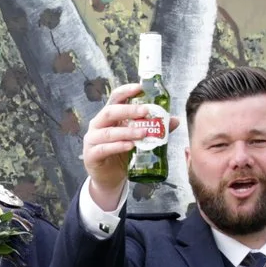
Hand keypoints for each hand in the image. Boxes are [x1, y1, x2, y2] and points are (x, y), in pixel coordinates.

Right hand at [81, 82, 173, 209]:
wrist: (110, 178)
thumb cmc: (122, 154)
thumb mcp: (138, 139)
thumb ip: (154, 129)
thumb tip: (174, 120)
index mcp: (109, 116)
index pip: (115, 98)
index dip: (126, 91)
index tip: (140, 88)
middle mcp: (98, 125)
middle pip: (110, 112)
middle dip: (129, 110)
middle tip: (145, 111)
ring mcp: (92, 140)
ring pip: (108, 132)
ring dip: (127, 131)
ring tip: (143, 133)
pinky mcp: (91, 155)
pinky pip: (104, 149)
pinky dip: (118, 146)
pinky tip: (130, 146)